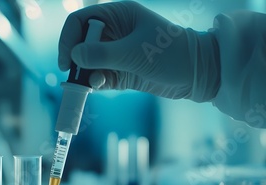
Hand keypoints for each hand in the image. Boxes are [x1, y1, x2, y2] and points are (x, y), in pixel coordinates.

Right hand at [58, 1, 218, 101]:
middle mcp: (113, 33)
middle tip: (74, 77)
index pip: (81, 22)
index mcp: (117, 16)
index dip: (69, 39)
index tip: (67, 61)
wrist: (197, 74)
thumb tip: (74, 56)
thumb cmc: (171, 54)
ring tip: (89, 85)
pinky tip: (98, 88)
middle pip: (80, 43)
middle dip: (76, 61)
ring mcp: (116, 54)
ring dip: (85, 75)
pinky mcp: (121, 72)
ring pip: (88, 63)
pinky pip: (99, 77)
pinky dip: (95, 83)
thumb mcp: (135, 53)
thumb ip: (102, 55)